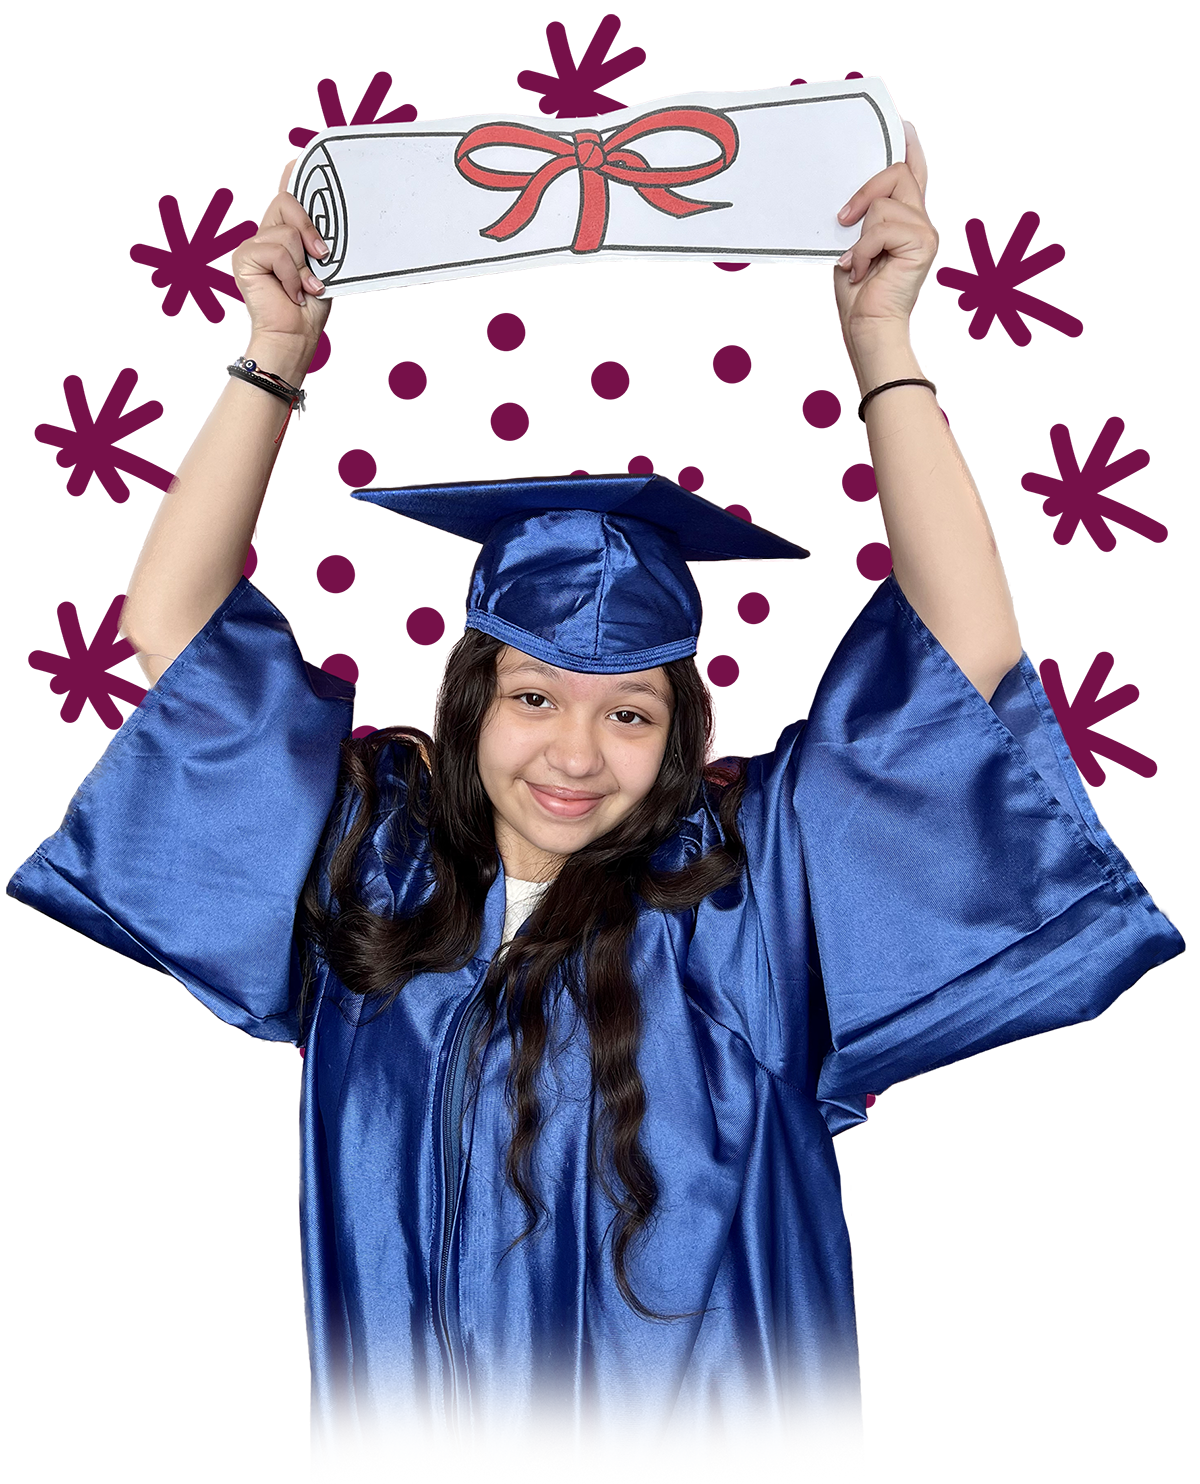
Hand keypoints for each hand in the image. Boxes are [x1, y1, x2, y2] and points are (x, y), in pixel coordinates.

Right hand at [230, 156, 331, 347]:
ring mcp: (252, 243)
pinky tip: (290, 292)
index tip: (306, 153)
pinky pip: (277, 250)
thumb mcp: (325, 265)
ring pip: (287, 232)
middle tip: (323, 256)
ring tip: (303, 286)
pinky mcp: (243, 255)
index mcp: (286, 232)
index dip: (296, 172)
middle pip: (288, 202)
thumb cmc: (311, 305)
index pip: (288, 191)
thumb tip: (335, 219)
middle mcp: (266, 232)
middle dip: (310, 228)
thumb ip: (322, 237)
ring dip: (302, 265)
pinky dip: (291, 275)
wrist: (295, 335)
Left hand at [833, 121, 936, 341]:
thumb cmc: (857, 291)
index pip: (912, 174)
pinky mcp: (923, 242)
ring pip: (884, 203)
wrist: (866, 323)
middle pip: (896, 173)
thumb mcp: (852, 243)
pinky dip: (862, 250)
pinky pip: (882, 227)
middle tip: (843, 220)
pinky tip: (860, 270)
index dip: (910, 149)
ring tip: (856, 263)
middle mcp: (918, 219)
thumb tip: (851, 198)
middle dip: (864, 190)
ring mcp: (924, 230)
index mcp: (903, 219)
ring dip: (859, 237)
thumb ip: (861, 216)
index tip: (903, 127)